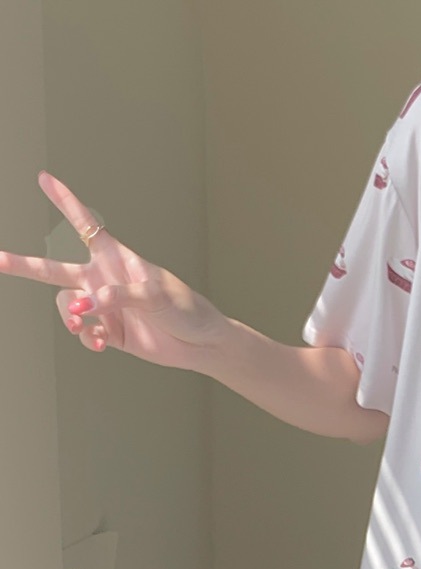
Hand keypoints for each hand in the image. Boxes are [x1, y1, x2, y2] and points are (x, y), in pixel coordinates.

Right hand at [0, 170, 226, 369]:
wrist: (202, 344)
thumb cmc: (187, 310)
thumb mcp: (157, 296)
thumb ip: (120, 296)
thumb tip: (85, 303)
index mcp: (118, 260)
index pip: (86, 225)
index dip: (65, 202)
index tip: (44, 178)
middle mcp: (104, 280)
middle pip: (55, 270)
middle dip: (24, 265)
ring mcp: (105, 307)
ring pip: (66, 306)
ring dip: (68, 315)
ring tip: (79, 324)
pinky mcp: (109, 332)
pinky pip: (84, 332)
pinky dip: (85, 337)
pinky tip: (98, 342)